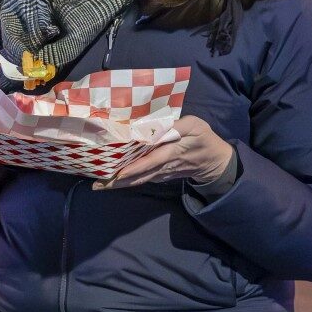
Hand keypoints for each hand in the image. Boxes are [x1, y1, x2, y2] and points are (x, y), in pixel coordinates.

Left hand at [97, 116, 233, 189]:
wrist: (214, 162)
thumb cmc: (203, 139)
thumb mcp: (195, 126)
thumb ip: (176, 126)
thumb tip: (155, 127)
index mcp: (172, 152)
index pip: (151, 161)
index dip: (136, 167)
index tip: (120, 173)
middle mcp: (163, 166)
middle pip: (139, 175)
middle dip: (118, 181)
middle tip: (97, 185)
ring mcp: (161, 173)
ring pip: (138, 180)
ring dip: (119, 184)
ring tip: (99, 186)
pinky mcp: (160, 175)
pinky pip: (142, 179)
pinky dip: (127, 181)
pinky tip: (113, 181)